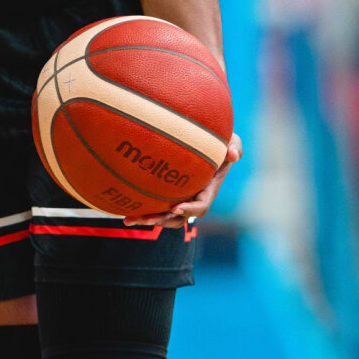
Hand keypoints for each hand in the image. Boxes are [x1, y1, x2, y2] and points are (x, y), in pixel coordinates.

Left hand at [123, 132, 242, 228]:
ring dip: (147, 218)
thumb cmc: (218, 139)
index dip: (190, 209)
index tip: (176, 207)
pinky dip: (141, 206)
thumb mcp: (230, 140)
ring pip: (164, 214)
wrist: (202, 138)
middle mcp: (193, 196)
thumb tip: (233, 156)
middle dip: (161, 220)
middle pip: (178, 216)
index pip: (201, 205)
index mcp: (208, 189)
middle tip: (143, 219)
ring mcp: (179, 195)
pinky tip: (123, 207)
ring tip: (128, 219)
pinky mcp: (166, 191)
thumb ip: (235, 146)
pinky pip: (154, 203)